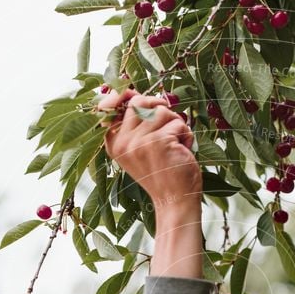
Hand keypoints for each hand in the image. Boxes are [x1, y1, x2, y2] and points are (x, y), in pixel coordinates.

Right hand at [97, 88, 202, 217]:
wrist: (174, 201)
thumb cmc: (162, 174)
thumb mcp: (139, 149)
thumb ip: (134, 125)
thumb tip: (133, 93)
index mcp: (114, 143)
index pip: (108, 107)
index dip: (121, 93)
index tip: (131, 92)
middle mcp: (123, 142)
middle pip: (138, 101)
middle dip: (158, 105)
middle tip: (169, 119)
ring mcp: (140, 142)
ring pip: (161, 111)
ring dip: (176, 125)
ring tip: (175, 145)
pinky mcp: (160, 141)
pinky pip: (178, 123)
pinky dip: (186, 135)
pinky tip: (183, 152)